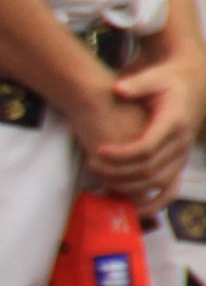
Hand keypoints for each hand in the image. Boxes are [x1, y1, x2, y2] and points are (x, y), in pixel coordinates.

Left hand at [92, 43, 205, 207]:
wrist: (193, 85)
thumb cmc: (167, 80)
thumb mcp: (154, 76)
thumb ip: (136, 83)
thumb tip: (119, 89)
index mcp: (174, 122)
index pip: (147, 147)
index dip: (121, 154)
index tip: (99, 151)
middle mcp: (181, 143)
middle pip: (148, 168)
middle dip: (117, 171)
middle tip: (92, 165)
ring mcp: (182, 155)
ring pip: (157, 182)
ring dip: (128, 186)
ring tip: (101, 179)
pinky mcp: (179, 163)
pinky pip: (170, 191)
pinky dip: (152, 203)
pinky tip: (131, 208)